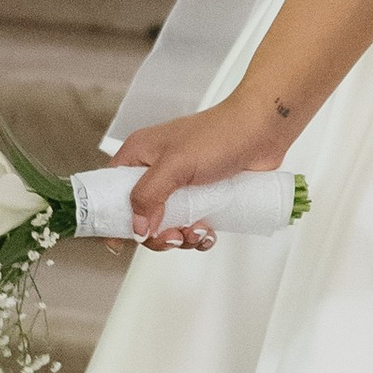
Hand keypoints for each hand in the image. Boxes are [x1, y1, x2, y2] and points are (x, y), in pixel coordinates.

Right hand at [113, 91, 291, 249]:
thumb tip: (137, 228)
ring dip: (181, 237)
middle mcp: (155, 170)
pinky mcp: (203, 195)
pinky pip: (191, 224)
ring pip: (167, 224)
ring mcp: (180, 185)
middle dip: (156, 234)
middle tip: (174, 236)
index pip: (109, 191)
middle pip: (140, 216)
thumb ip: (149, 196)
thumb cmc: (219, 135)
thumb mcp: (175, 165)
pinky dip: (198, 234)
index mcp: (138, 155)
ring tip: (198, 232)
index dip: (112, 218)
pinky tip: (209, 232)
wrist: (262, 130)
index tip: (121, 242)